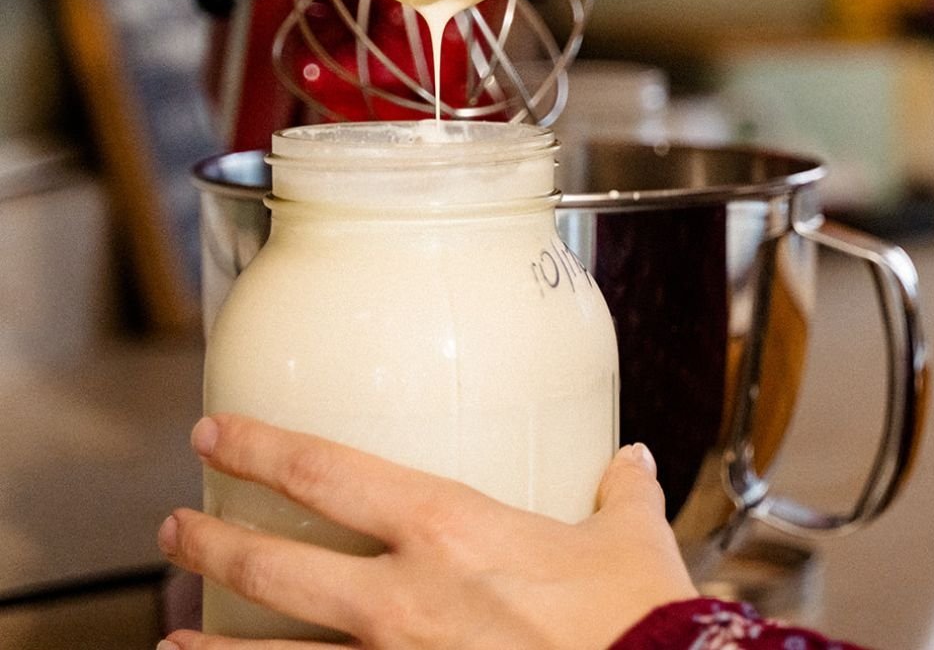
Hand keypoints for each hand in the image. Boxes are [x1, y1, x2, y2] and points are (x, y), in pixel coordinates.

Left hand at [158, 414, 697, 649]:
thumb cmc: (637, 622)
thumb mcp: (631, 543)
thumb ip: (621, 494)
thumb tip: (631, 464)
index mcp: (447, 529)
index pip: (327, 472)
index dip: (262, 447)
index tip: (215, 431)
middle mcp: (403, 598)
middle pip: (279, 566)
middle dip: (215, 540)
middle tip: (174, 525)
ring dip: (214, 646)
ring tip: (169, 634)